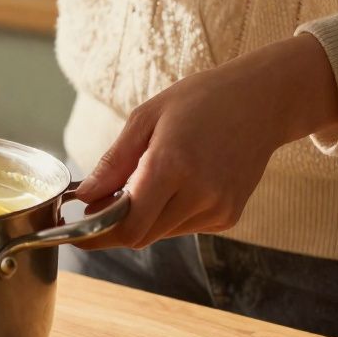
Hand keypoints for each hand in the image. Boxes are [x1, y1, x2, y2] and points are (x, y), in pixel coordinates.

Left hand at [74, 34, 337, 249]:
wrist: (262, 101)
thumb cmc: (200, 100)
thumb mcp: (146, 118)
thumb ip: (113, 164)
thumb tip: (83, 198)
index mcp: (173, 166)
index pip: (127, 225)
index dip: (96, 234)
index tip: (75, 232)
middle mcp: (199, 194)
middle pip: (140, 235)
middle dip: (113, 226)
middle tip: (101, 202)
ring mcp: (219, 209)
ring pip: (160, 234)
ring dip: (142, 218)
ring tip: (144, 181)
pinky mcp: (229, 216)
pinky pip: (184, 227)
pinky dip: (168, 214)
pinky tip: (176, 183)